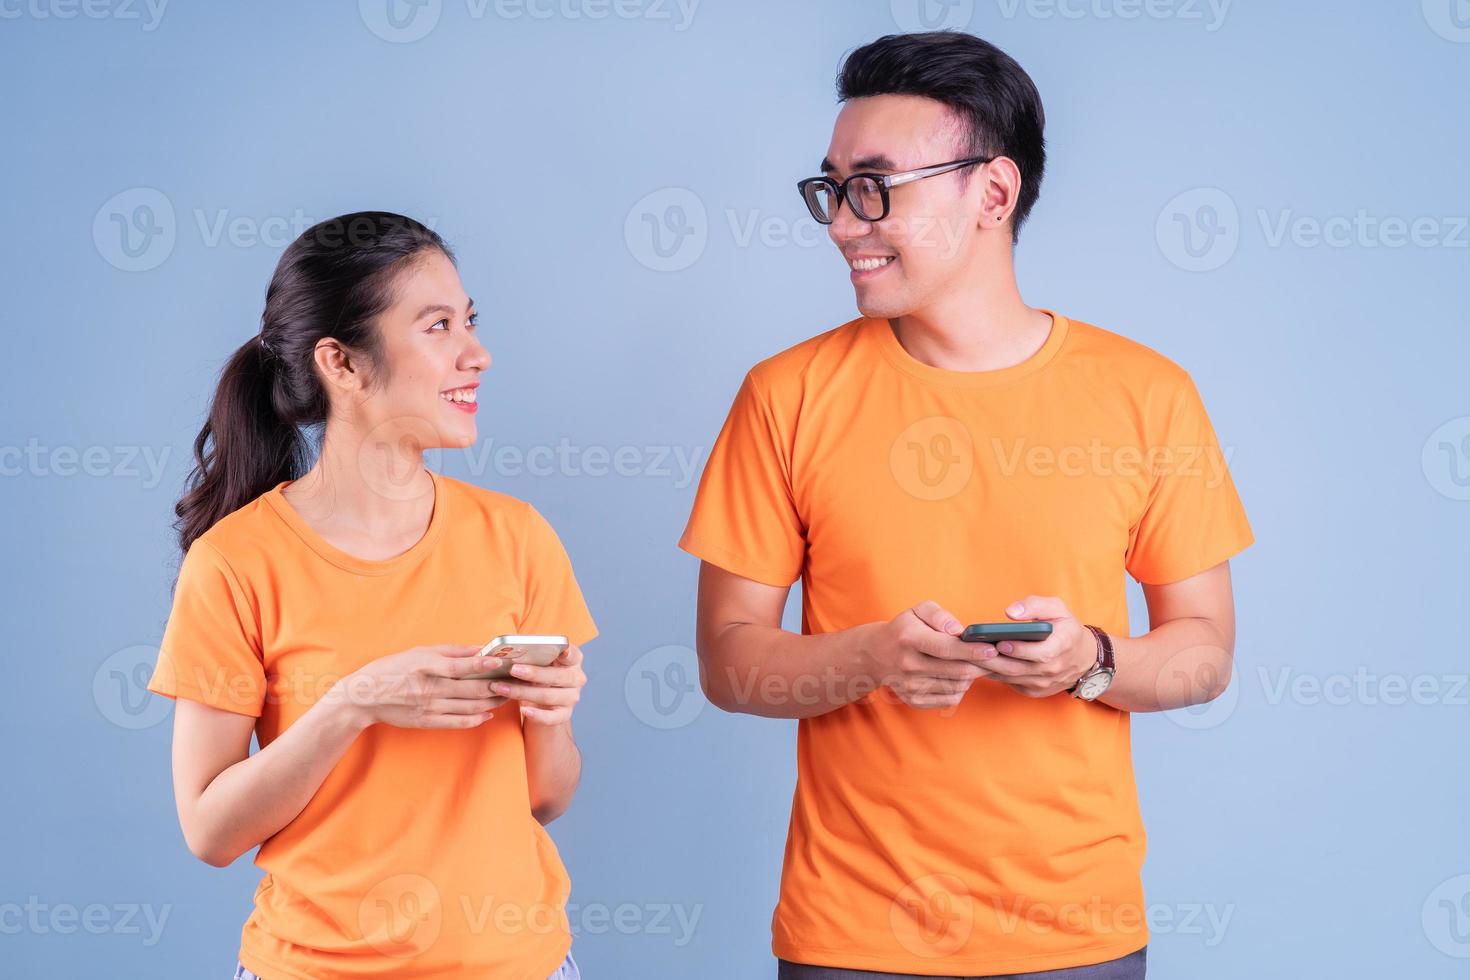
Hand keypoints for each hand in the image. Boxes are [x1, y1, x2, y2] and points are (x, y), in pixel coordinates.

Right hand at [332, 644, 508, 729]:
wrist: (365, 697)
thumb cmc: (393, 668)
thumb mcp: (419, 652)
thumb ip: (451, 651)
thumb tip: (479, 649)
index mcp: (426, 667)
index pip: (459, 666)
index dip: (482, 665)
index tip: (501, 662)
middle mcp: (429, 688)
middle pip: (470, 689)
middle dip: (496, 686)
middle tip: (514, 681)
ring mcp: (429, 707)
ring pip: (468, 707)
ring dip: (491, 702)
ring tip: (506, 696)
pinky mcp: (427, 721)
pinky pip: (457, 722)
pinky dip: (475, 719)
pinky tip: (487, 714)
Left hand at [487, 643, 586, 726]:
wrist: (543, 700)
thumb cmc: (539, 673)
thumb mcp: (539, 662)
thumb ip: (531, 655)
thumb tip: (509, 650)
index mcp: (573, 660)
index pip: (573, 654)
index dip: (568, 652)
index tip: (563, 650)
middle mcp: (576, 679)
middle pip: (557, 676)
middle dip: (534, 673)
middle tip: (513, 670)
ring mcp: (571, 698)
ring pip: (548, 696)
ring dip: (523, 692)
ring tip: (502, 688)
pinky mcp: (564, 714)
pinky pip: (552, 717)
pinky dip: (537, 715)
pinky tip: (523, 710)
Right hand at [861, 601, 996, 709]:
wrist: (875, 656)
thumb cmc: (904, 629)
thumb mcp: (917, 611)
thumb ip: (940, 615)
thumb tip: (958, 631)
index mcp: (909, 638)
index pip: (946, 648)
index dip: (972, 650)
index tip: (992, 649)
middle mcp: (908, 665)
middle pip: (957, 671)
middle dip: (982, 665)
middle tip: (995, 658)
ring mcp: (911, 687)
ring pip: (957, 686)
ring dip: (971, 676)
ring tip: (971, 663)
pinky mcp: (914, 701)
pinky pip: (950, 699)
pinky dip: (960, 688)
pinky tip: (956, 676)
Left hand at [967, 597, 1096, 698]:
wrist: (1082, 658)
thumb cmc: (1066, 629)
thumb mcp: (1058, 608)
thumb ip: (1035, 606)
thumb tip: (1011, 612)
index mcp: (1062, 646)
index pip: (1040, 654)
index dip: (1019, 649)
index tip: (1000, 642)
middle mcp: (1053, 669)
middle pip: (1018, 668)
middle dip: (993, 659)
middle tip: (971, 649)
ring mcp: (1042, 683)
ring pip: (1010, 677)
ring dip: (988, 668)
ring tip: (968, 655)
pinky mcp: (1033, 690)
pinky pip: (1009, 683)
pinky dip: (993, 674)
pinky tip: (978, 663)